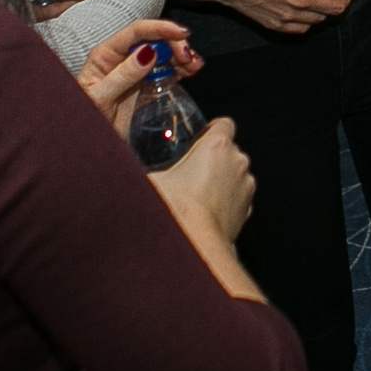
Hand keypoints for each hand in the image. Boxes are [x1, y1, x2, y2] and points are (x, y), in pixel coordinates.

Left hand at [79, 20, 197, 132]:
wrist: (89, 141)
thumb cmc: (85, 117)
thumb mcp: (100, 97)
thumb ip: (122, 75)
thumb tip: (148, 52)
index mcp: (106, 54)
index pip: (135, 31)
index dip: (159, 27)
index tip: (180, 32)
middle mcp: (123, 58)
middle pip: (154, 39)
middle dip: (174, 42)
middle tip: (187, 57)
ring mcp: (137, 71)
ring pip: (165, 52)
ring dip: (182, 54)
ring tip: (194, 64)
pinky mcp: (148, 84)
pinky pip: (169, 69)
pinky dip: (182, 67)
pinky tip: (192, 70)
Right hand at [150, 115, 254, 244]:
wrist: (194, 247)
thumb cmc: (174, 211)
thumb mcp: (149, 180)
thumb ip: (139, 167)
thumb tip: (123, 165)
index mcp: (217, 145)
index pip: (224, 123)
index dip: (211, 130)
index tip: (197, 140)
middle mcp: (238, 162)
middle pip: (229, 149)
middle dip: (213, 157)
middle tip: (189, 170)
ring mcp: (246, 186)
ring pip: (234, 173)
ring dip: (221, 179)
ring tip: (196, 193)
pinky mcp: (247, 209)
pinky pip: (237, 196)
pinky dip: (226, 200)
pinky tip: (205, 210)